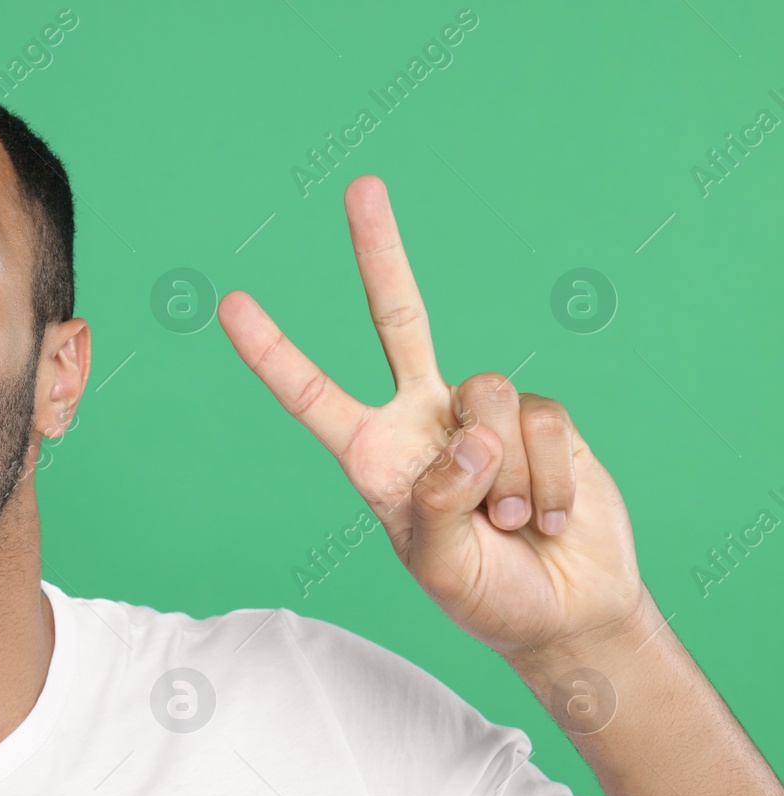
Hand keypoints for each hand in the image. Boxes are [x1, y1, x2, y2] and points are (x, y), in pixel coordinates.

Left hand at [218, 175, 645, 658]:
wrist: (566, 609)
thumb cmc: (487, 595)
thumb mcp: (441, 567)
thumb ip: (439, 502)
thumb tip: (466, 433)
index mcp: (371, 455)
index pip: (311, 394)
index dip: (272, 352)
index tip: (227, 304)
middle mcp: (420, 418)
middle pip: (400, 318)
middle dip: (382, 253)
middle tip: (362, 186)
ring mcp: (480, 413)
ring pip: (488, 398)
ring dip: (508, 477)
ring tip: (512, 526)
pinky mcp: (539, 417)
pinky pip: (541, 424)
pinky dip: (550, 480)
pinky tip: (550, 518)